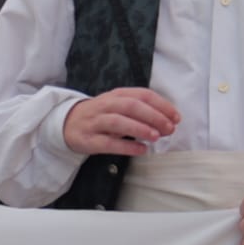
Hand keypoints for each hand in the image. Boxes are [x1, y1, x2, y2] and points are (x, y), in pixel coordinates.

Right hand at [62, 88, 179, 156]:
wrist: (67, 123)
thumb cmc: (101, 116)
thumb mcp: (119, 107)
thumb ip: (141, 112)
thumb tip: (168, 121)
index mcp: (117, 95)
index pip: (142, 95)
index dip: (161, 105)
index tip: (176, 117)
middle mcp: (106, 105)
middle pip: (131, 106)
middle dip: (153, 116)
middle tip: (170, 128)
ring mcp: (95, 122)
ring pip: (118, 122)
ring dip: (139, 128)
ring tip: (156, 137)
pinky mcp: (88, 140)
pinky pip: (108, 143)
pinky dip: (126, 146)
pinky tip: (141, 150)